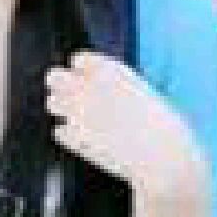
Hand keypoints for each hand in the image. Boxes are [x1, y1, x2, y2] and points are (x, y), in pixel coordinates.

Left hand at [44, 49, 205, 194]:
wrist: (163, 158)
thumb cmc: (163, 126)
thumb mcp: (143, 94)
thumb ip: (118, 85)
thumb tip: (103, 85)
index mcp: (108, 73)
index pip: (79, 59)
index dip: (82, 68)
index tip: (88, 77)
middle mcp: (89, 88)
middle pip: (55, 76)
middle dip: (61, 83)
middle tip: (69, 93)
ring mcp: (78, 114)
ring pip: (53, 102)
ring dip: (61, 107)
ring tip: (77, 117)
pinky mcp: (75, 139)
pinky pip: (59, 131)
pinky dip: (68, 135)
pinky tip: (84, 140)